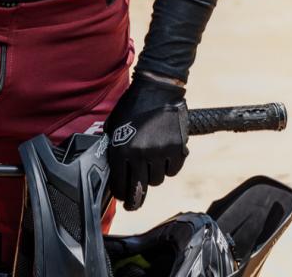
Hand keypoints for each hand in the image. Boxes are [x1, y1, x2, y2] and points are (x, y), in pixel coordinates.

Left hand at [106, 72, 187, 209]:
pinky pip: (172, 170)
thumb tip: (114, 167)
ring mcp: (160, 152)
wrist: (157, 87)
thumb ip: (114, 146)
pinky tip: (164, 156)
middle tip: (134, 204)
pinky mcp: (177, 149)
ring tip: (150, 165)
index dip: (120, 194)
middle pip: (139, 189)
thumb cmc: (133, 104)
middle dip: (135, 200)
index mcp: (121, 148)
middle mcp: (140, 154)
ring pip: (157, 181)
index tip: (122, 198)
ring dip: (153, 176)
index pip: (119, 183)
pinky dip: (168, 167)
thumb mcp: (115, 124)